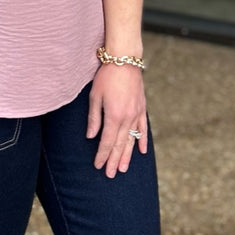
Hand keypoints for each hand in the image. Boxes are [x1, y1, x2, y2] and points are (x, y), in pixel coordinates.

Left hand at [87, 62, 147, 177]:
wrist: (125, 60)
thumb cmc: (106, 76)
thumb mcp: (95, 96)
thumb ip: (94, 118)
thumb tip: (91, 136)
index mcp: (114, 116)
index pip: (107, 142)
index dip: (102, 155)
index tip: (97, 166)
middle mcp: (127, 118)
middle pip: (120, 145)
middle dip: (113, 160)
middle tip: (110, 174)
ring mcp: (137, 114)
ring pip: (132, 140)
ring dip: (127, 156)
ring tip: (122, 169)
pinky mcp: (142, 108)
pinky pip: (143, 128)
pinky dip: (142, 140)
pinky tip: (142, 151)